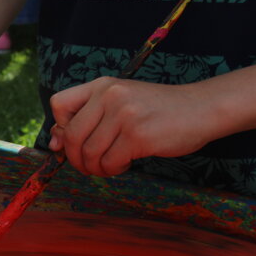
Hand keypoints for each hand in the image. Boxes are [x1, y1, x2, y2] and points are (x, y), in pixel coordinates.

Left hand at [48, 77, 213, 176]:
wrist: (201, 108)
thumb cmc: (156, 110)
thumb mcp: (120, 103)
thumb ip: (88, 118)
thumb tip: (54, 144)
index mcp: (102, 86)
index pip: (58, 104)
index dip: (60, 128)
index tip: (71, 141)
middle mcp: (110, 96)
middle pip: (72, 136)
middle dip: (76, 158)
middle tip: (87, 166)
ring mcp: (124, 115)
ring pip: (90, 152)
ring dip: (95, 168)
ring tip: (108, 166)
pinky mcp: (138, 135)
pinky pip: (110, 161)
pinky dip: (112, 169)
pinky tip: (123, 165)